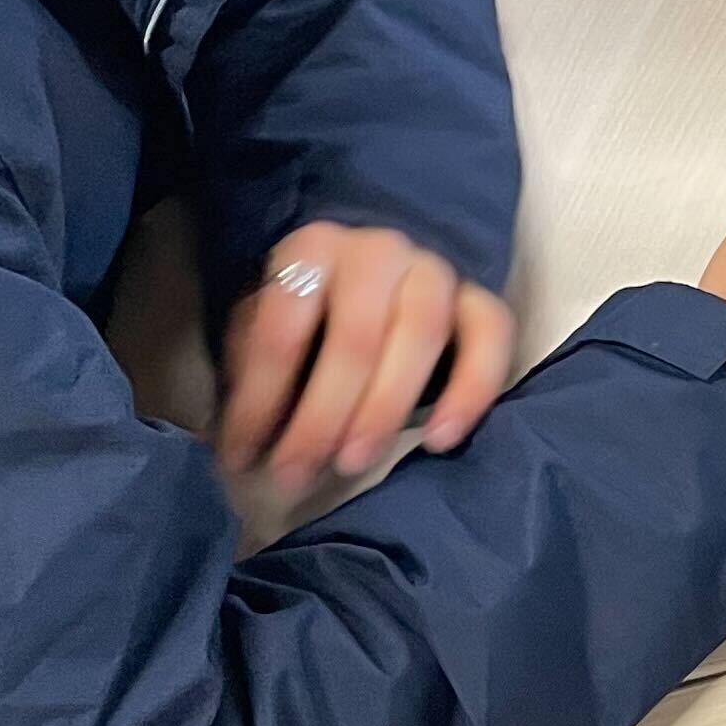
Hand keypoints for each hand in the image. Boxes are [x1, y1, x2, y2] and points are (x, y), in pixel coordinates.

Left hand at [220, 222, 513, 489]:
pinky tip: (440, 441)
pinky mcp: (480, 299)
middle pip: (355, 336)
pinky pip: (491, 338)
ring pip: (421, 334)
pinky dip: (471, 392)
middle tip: (296, 475)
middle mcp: (378, 251)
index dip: (259, 398)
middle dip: (321, 417)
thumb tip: (235, 438)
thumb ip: (251, 369)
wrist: (376, 266)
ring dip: (385, 408)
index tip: (239, 456)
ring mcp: (436, 270)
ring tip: (354, 462)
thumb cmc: (309, 308)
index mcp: (313, 249)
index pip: (283, 328)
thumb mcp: (264, 322)